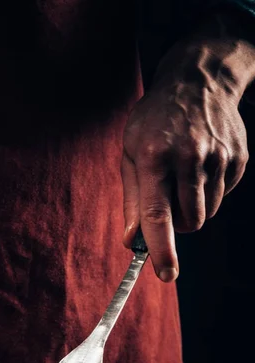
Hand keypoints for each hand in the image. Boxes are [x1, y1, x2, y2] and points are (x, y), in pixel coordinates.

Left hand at [122, 13, 254, 281]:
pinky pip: (223, 196)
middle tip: (168, 199)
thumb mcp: (131, 154)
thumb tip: (131, 240)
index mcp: (155, 158)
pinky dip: (209, 192)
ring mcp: (219, 157)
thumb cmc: (153, 123)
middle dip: (178, 224)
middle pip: (189, 221)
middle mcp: (190, 158)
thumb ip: (133, 201)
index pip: (159, 215)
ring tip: (183, 176)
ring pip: (208, 212)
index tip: (166, 274)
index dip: (162, 249)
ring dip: (193, 208)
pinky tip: (201, 166)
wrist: (197, 81)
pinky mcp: (238, 158)